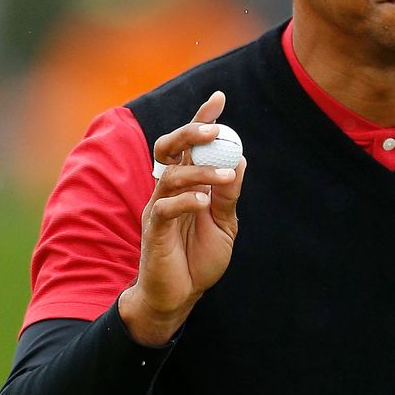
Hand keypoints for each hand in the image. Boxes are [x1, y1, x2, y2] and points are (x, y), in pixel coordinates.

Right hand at [118, 91, 246, 345]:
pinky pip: (165, 206)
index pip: (191, 144)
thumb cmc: (198, 258)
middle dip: (190, 132)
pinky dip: (187, 200)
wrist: (179, 296)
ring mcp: (159, 207)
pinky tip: (205, 202)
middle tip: (214, 130)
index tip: (219, 97)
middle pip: (169, 147)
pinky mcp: (154, 229)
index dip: (202, 119)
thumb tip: (240, 161)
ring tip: (227, 177)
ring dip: (201, 171)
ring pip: (171, 174)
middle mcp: (169, 188)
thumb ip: (229, 195)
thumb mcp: (224, 224)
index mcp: (186, 183)